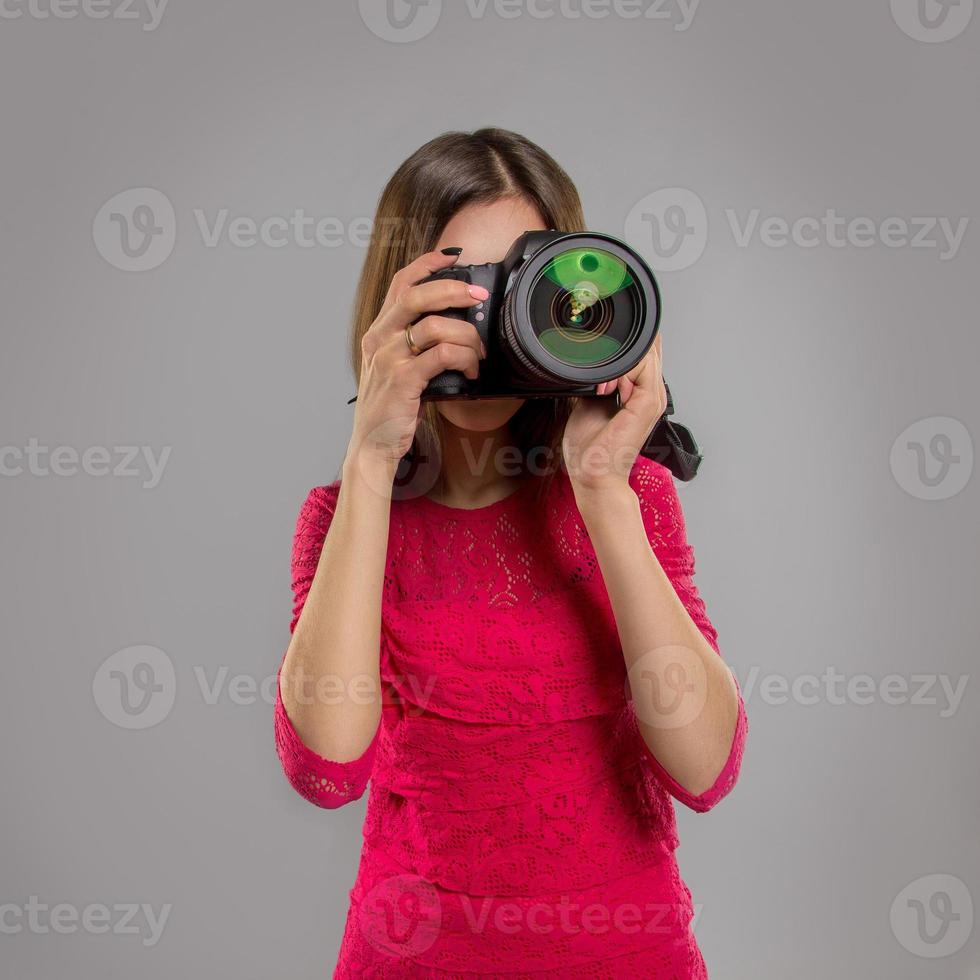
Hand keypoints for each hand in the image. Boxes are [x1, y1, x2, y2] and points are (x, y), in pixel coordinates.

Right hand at [346, 248, 487, 481]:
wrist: (372, 444)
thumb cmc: (390, 408)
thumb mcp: (394, 369)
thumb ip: (413, 345)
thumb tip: (454, 325)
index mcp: (378, 332)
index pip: (400, 285)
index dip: (426, 265)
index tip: (451, 257)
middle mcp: (380, 340)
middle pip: (418, 295)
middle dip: (454, 289)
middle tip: (478, 295)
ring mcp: (389, 359)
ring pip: (436, 326)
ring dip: (467, 336)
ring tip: (479, 353)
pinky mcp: (403, 379)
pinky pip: (443, 355)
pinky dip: (465, 358)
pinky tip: (472, 370)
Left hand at [562, 334, 666, 494]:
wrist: (594, 475)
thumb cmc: (590, 450)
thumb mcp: (588, 404)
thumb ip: (596, 382)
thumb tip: (586, 364)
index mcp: (641, 395)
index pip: (645, 354)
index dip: (624, 345)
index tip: (596, 359)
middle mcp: (652, 394)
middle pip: (649, 348)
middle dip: (621, 347)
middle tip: (597, 369)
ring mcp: (653, 398)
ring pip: (646, 352)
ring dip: (618, 360)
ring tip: (601, 386)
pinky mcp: (648, 403)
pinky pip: (642, 366)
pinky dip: (621, 370)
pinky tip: (606, 389)